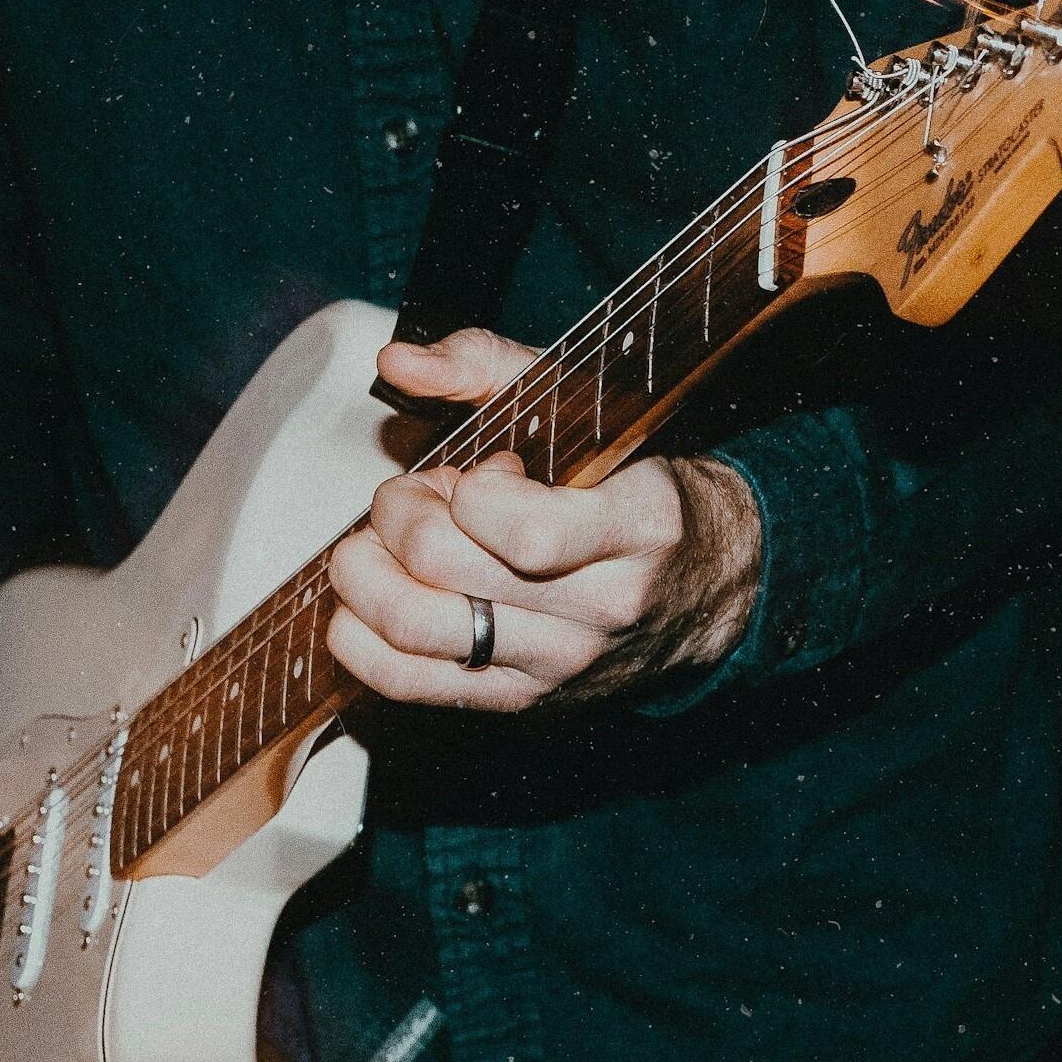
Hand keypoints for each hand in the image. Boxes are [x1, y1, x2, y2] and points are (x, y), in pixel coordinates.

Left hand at [327, 328, 761, 709]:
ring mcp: (559, 663)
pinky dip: (358, 637)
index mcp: (637, 527)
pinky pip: (406, 682)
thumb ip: (489, 365)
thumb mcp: (590, 405)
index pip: (524, 533)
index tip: (477, 476)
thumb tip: (400, 361)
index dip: (470, 493)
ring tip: (383, 545)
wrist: (702, 588)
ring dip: (367, 574)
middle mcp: (601, 607)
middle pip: (448, 572)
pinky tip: (365, 600)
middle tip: (410, 498)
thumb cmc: (637, 486)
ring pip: (414, 629)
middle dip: (398, 516)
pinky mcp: (520, 699)